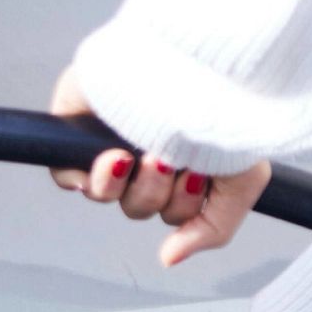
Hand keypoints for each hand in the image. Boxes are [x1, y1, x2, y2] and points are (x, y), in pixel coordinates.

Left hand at [48, 67, 271, 265]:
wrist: (192, 54)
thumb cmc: (226, 101)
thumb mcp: (245, 179)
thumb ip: (213, 229)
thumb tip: (170, 258)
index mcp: (184, 159)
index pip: (173, 212)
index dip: (183, 208)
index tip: (199, 174)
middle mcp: (147, 149)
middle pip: (139, 208)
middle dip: (156, 192)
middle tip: (168, 157)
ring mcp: (109, 138)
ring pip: (106, 195)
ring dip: (125, 184)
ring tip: (140, 153)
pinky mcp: (75, 125)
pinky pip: (67, 175)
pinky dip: (86, 177)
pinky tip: (110, 159)